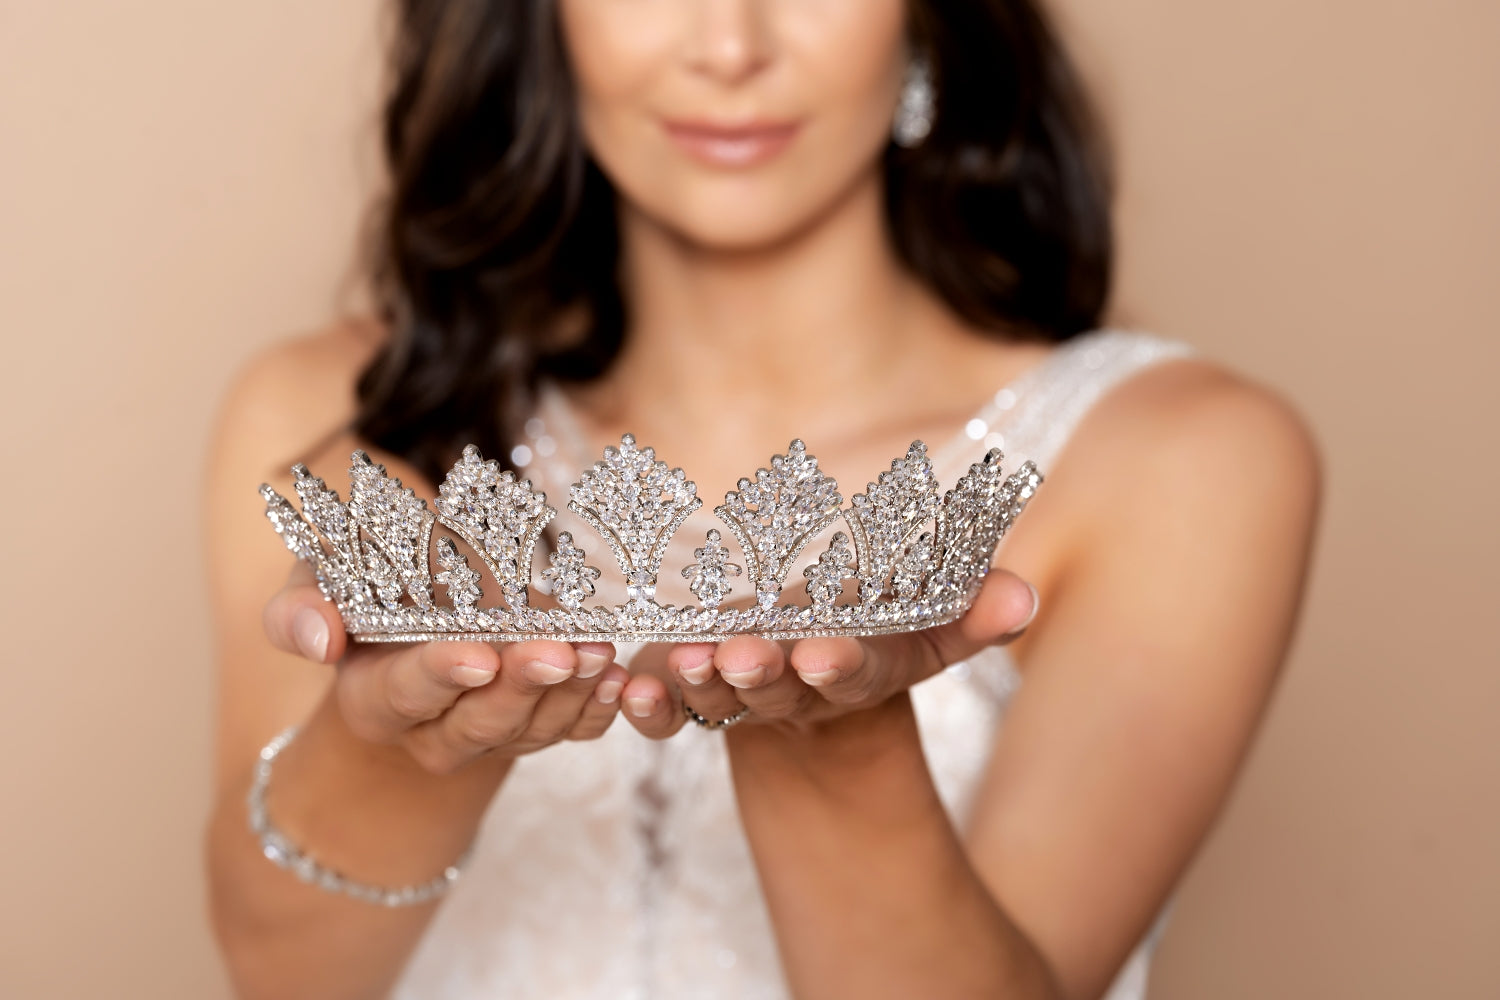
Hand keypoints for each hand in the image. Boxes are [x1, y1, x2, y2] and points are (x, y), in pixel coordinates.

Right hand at [261, 561, 630, 773]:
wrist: (416, 603)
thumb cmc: (361, 584)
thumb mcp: (316, 581)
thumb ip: (300, 608)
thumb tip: (318, 639)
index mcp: (373, 697)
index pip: (406, 693)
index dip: (442, 675)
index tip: (479, 655)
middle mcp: (433, 729)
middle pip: (480, 723)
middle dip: (521, 687)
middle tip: (557, 651)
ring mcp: (492, 734)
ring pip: (533, 728)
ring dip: (571, 693)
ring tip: (599, 652)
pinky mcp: (537, 725)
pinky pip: (571, 731)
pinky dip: (597, 708)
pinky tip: (618, 677)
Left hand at [618, 568, 1039, 737]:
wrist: (809, 663)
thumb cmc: (876, 625)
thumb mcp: (930, 618)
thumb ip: (975, 608)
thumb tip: (1024, 597)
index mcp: (858, 666)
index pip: (855, 671)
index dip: (840, 665)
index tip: (822, 653)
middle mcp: (797, 688)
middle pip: (780, 686)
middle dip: (761, 672)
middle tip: (740, 656)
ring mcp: (738, 697)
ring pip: (718, 699)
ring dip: (699, 685)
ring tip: (686, 662)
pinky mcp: (686, 695)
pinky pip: (664, 711)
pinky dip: (646, 705)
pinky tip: (628, 687)